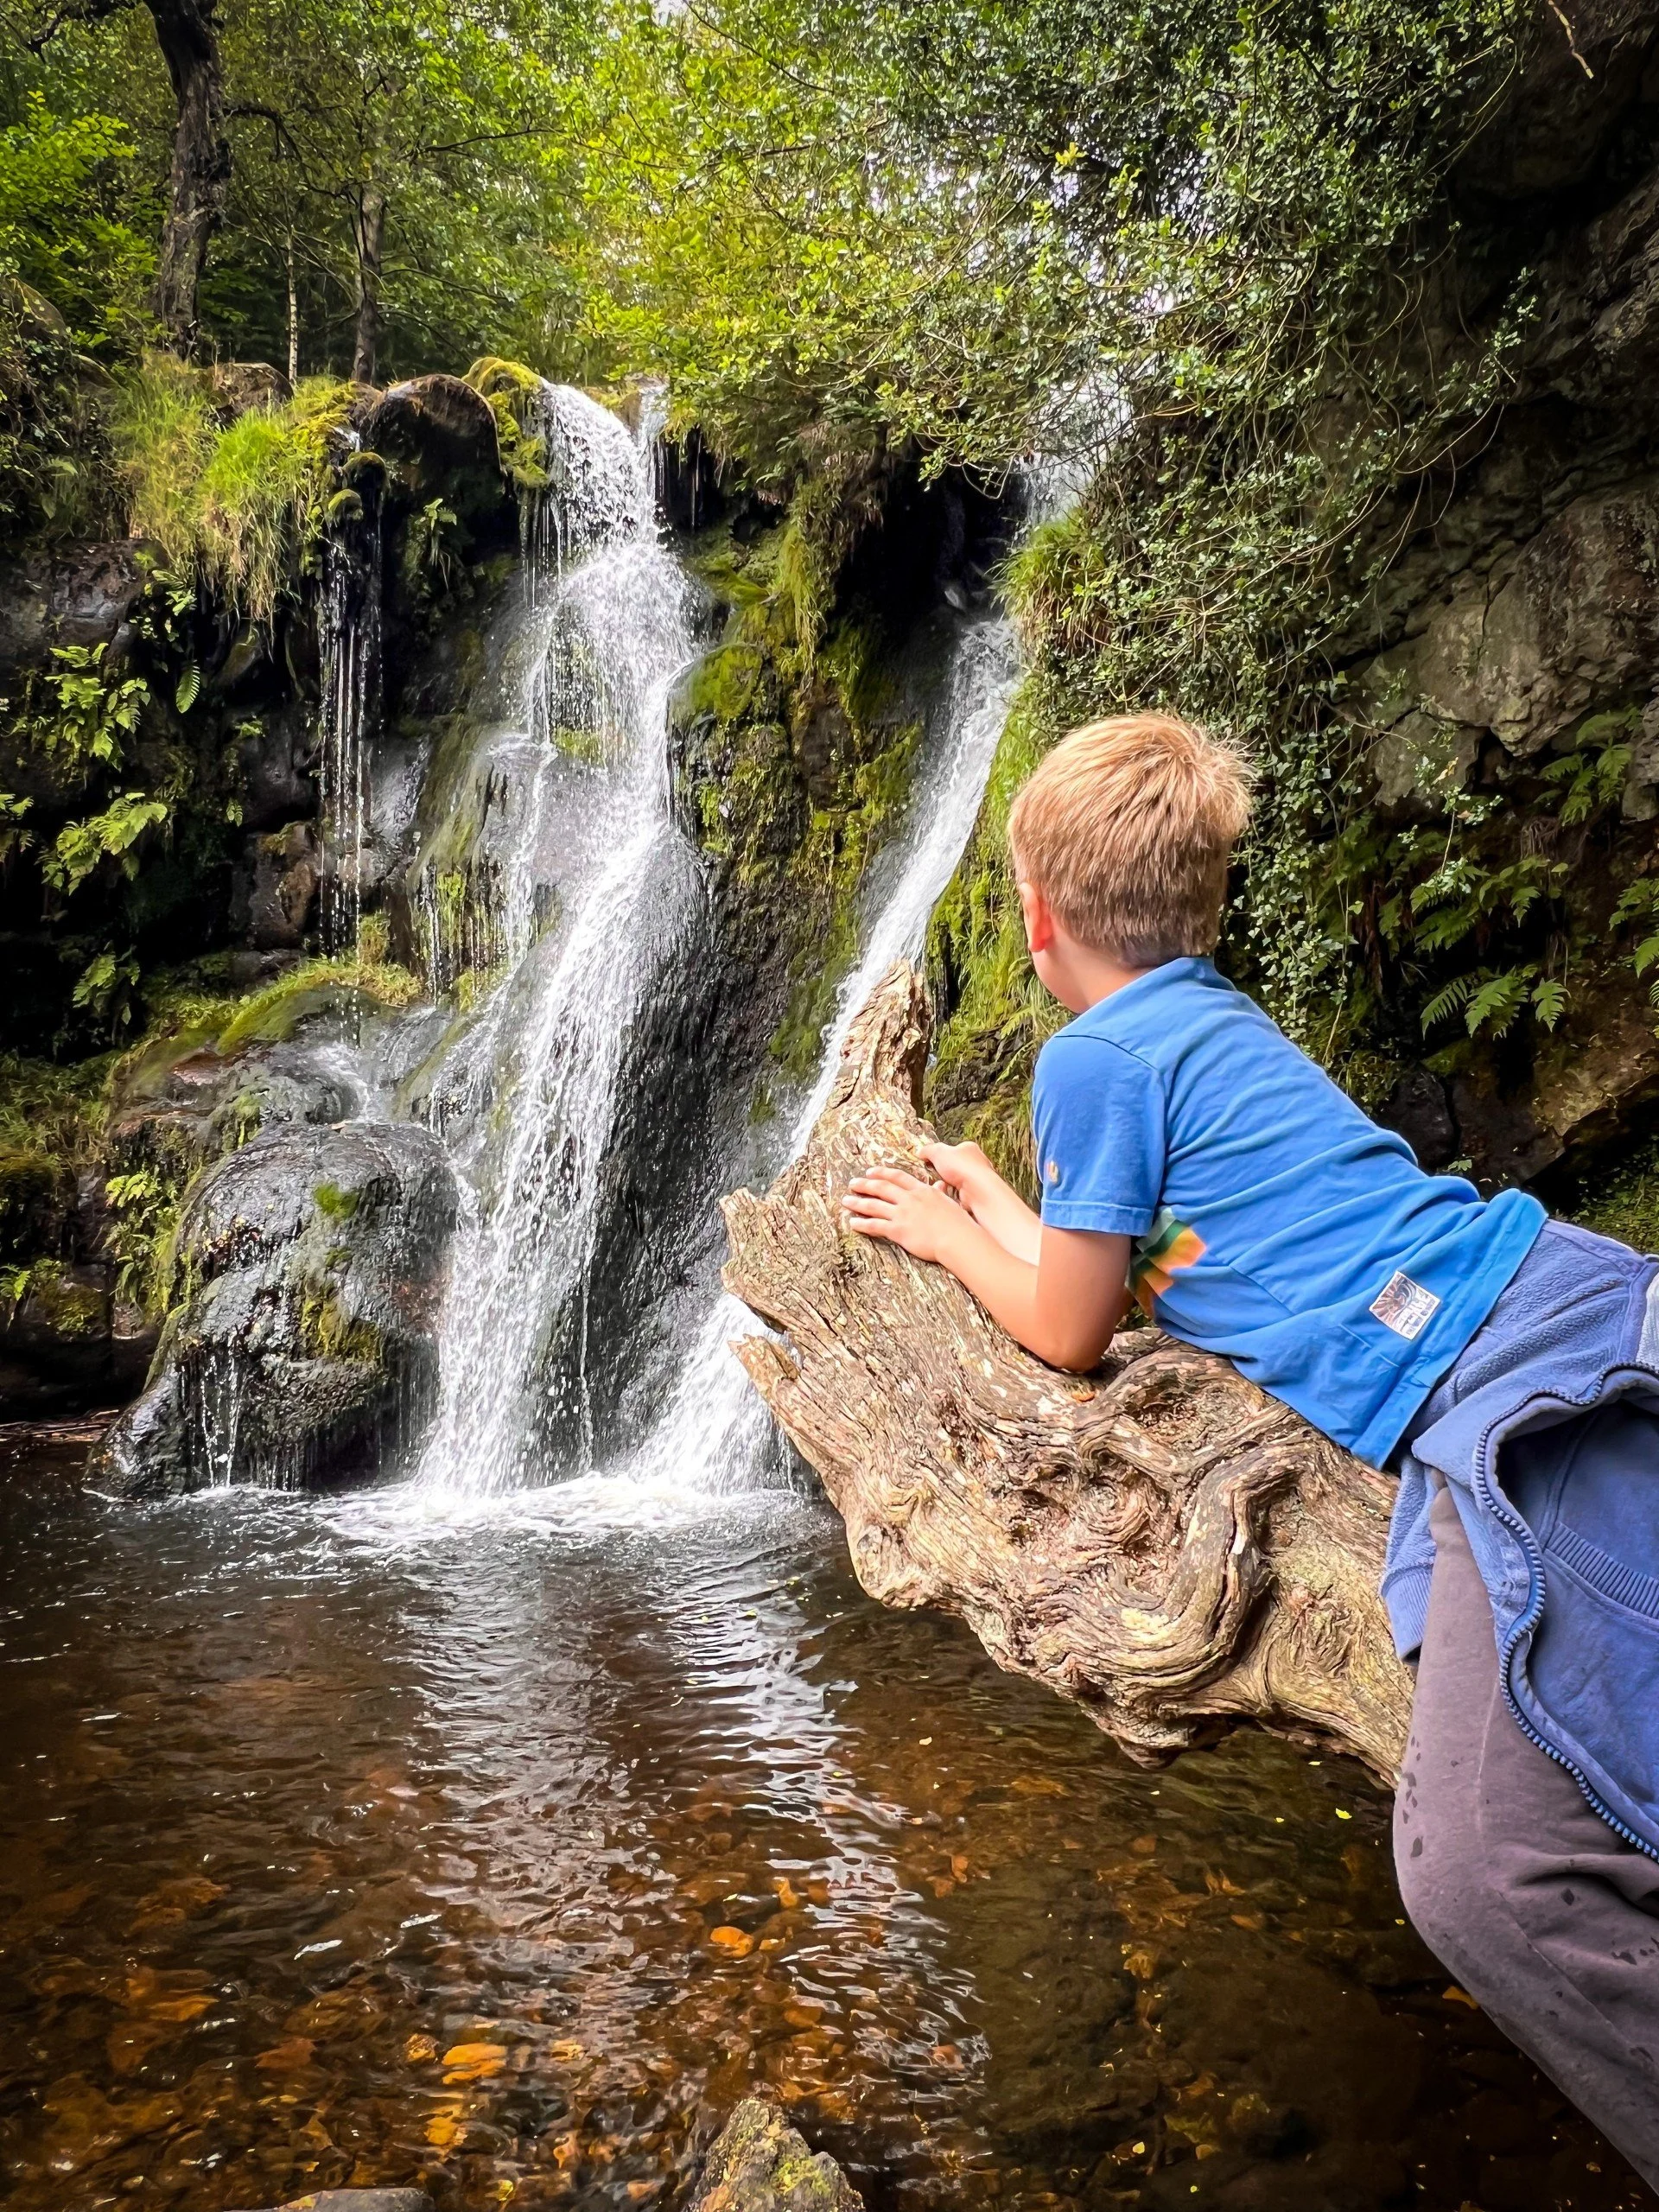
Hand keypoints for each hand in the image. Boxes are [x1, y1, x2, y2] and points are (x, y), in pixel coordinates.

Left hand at [843, 1165, 961, 1263]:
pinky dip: (862, 1223)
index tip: (870, 1171)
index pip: (897, 1177)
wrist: (957, 1238)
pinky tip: (852, 1222)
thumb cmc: (958, 1223)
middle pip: (881, 1188)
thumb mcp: (949, 1202)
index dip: (882, 1173)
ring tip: (846, 1200)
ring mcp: (902, 1214)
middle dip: (864, 1184)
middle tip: (852, 1183)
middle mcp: (909, 1199)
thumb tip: (940, 1185)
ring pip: (874, 1205)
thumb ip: (940, 1193)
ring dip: (858, 1202)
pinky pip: (875, 1225)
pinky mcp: (898, 1230)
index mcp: (922, 1190)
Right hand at [921, 1139, 1000, 1216]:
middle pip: (951, 1168)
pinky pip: (956, 1196)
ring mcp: (975, 1180)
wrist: (979, 1191)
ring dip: (944, 1185)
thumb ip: (928, 1150)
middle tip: (933, 1176)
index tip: (928, 1161)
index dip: (938, 1155)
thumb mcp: (939, 1152)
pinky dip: (950, 1196)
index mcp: (968, 1148)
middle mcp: (975, 1163)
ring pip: (952, 1183)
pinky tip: (948, 1195)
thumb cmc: (965, 1168)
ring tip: (940, 1186)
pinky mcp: (973, 1195)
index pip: (950, 1150)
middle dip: (940, 1173)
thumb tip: (921, 1151)